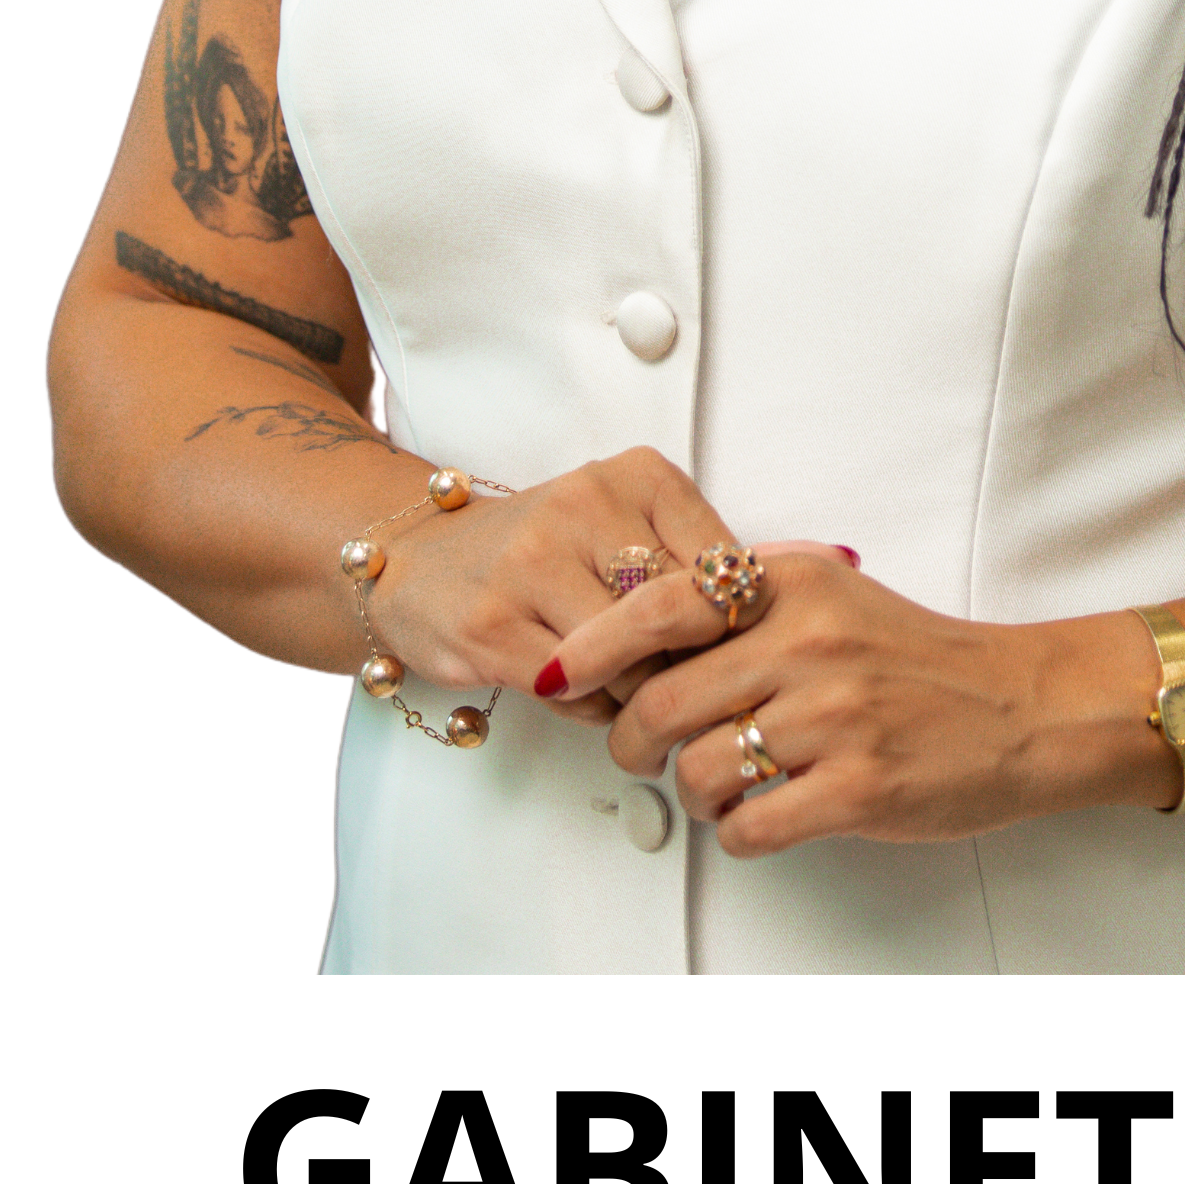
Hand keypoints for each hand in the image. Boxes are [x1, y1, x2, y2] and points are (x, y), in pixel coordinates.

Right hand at [365, 449, 734, 727]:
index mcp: (637, 475)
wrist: (421, 563)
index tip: (725, 645)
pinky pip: (578, 693)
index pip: (725, 565)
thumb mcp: (628, 526)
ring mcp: (531, 564)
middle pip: (682, 619)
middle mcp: (583, 505)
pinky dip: (592, 708)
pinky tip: (578, 689)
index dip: (734, 623)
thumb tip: (763, 629)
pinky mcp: (491, 626)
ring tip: (623, 683)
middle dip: (687, 665)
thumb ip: (693, 563)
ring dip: (638, 693)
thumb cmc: (546, 553)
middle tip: (680, 680)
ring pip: (633, 662)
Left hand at [536, 547, 1165, 846]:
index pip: (661, 605)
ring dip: (695, 793)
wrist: (1022, 708)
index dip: (593, 646)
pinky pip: (750, 827)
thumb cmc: (920, 658)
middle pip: (661, 703)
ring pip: (698, 771)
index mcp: (793, 589)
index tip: (558, 676)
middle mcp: (808, 646)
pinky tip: (765, 817)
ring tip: (727, 786)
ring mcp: (833, 719)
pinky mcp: (857, 789)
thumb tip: (644, 619)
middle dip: (634, 741)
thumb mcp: (832, 597)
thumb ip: (747, 599)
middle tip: (645, 752)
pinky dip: (741, 833)